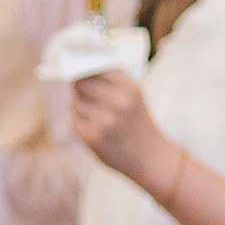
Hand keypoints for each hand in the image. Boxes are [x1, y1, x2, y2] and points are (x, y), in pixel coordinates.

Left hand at [69, 70, 179, 192]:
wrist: (150, 158)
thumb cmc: (137, 121)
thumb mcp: (133, 94)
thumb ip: (110, 79)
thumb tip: (76, 68)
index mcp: (129, 87)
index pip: (94, 67)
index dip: (86, 70)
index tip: (84, 74)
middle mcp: (118, 102)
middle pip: (80, 83)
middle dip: (80, 89)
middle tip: (90, 98)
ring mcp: (105, 121)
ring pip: (75, 103)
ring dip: (80, 108)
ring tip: (98, 118)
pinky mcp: (93, 137)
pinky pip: (73, 122)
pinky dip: (80, 125)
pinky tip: (96, 131)